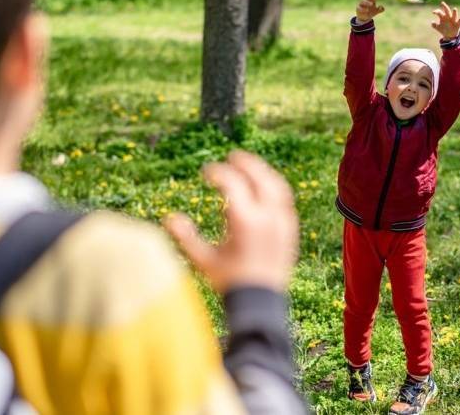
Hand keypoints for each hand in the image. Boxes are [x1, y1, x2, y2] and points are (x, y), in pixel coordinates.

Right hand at [163, 151, 298, 293]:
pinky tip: (264, 187)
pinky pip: (285, 199)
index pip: (233, 183)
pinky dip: (273, 186)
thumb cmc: (230, 282)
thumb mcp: (204, 260)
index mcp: (245, 221)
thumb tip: (168, 217)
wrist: (262, 303)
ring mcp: (283, 222)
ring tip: (249, 166)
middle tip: (232, 156)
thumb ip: (186, 238)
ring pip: (276, 185)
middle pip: (259, 177)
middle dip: (245, 163)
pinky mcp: (291, 229)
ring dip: (262, 171)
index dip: (217, 172)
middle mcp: (268, 217)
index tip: (206, 172)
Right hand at [356, 0, 384, 23]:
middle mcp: (366, 0)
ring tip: (372, 4)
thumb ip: (380, 9)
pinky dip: (363, 9)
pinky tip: (367, 10)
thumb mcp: (376, 11)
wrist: (363, 18)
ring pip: (364, 1)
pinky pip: (360, 8)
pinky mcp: (358, 9)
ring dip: (368, 2)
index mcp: (371, 0)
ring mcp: (361, 4)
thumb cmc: (370, 12)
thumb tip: (382, 7)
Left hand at [431, 1, 459, 39]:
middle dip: (445, 7)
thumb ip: (434, 25)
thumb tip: (432, 23)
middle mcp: (449, 17)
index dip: (437, 11)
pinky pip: (459, 22)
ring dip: (454, 12)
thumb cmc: (443, 29)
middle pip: (447, 11)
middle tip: (442, 3)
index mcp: (443, 17)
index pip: (440, 12)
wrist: (450, 35)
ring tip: (454, 9)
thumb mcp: (438, 28)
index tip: (433, 12)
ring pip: (454, 15)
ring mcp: (453, 20)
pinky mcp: (457, 24)